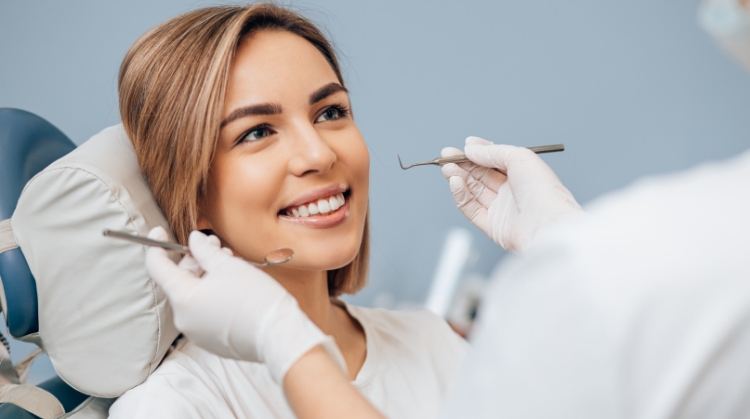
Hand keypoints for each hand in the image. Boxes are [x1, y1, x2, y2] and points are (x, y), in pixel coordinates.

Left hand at [145, 227, 345, 382]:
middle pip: (180, 281)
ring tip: (229, 263)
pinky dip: (212, 296)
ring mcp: (197, 333)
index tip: (160, 232)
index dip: (157, 246)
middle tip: (214, 245)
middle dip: (194, 260)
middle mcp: (184, 319)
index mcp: (183, 298)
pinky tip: (232, 285)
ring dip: (206, 276)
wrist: (279, 336)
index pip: (157, 268)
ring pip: (194, 296)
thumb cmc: (255, 298)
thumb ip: (204, 251)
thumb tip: (193, 240)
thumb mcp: (228, 266)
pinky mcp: (212, 341)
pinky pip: (204, 312)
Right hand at [441, 136, 581, 251]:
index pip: (494, 161)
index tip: (462, 146)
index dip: (477, 153)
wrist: (548, 224)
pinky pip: (470, 208)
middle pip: (480, 175)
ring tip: (447, 168)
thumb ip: (492, 152)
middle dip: (462, 164)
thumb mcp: (518, 157)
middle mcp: (511, 191)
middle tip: (446, 156)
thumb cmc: (543, 191)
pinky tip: (455, 182)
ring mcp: (501, 209)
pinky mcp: (491, 225)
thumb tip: (470, 147)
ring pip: (473, 190)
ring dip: (458, 177)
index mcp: (522, 174)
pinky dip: (460, 195)